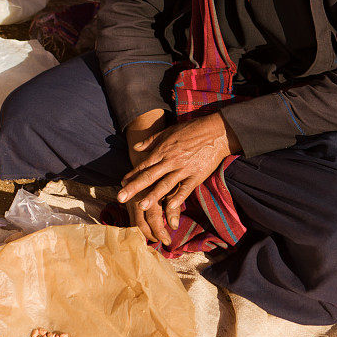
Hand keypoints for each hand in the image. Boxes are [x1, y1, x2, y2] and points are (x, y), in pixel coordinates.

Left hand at [118, 112, 240, 234]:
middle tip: (120, 198)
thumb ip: (152, 140)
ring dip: (153, 196)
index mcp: (163, 150)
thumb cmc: (191, 129)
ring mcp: (183, 168)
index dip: (132, 175)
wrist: (216, 131)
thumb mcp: (169, 131)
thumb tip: (137, 147)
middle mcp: (170, 160)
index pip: (144, 165)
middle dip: (134, 188)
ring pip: (165, 184)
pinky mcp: (197, 175)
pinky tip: (169, 206)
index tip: (121, 184)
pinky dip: (178, 197)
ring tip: (141, 206)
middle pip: (149, 176)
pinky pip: (185, 188)